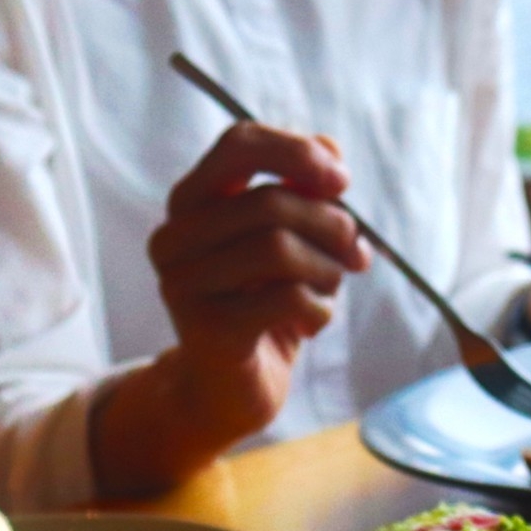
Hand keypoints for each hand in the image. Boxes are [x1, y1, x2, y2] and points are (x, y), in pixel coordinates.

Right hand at [90, 123, 366, 496]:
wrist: (235, 386)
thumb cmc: (269, 302)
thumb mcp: (297, 240)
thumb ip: (310, 193)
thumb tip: (331, 150)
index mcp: (194, 200)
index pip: (239, 144)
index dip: (297, 152)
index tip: (341, 181)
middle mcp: (175, 235)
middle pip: (272, 202)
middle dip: (332, 227)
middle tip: (355, 256)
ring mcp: (182, 282)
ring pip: (280, 249)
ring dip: (328, 271)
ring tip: (327, 291)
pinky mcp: (205, 327)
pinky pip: (287, 298)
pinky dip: (319, 311)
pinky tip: (311, 323)